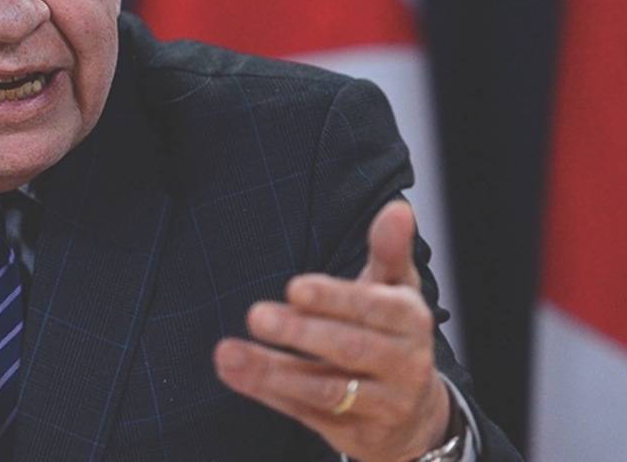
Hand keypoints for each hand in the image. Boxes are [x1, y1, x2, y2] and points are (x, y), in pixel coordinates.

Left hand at [213, 200, 450, 461]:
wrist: (415, 416)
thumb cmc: (392, 335)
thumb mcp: (395, 290)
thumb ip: (388, 250)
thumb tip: (396, 208)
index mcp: (411, 321)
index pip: (374, 308)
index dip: (334, 298)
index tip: (294, 287)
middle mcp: (403, 365)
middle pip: (350, 349)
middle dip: (300, 333)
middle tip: (256, 315)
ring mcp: (381, 404)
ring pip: (326, 390)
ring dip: (273, 372)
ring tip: (229, 353)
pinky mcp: (356, 435)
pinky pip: (308, 415)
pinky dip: (269, 394)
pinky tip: (236, 373)